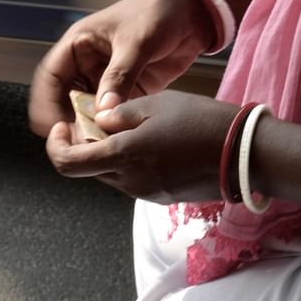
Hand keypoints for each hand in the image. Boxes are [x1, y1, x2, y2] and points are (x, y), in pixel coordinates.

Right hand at [29, 0, 213, 133]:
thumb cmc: (158, 13)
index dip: (46, 103)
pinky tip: (117, 142)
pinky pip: (114, 115)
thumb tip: (103, 111)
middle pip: (67, 100)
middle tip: (77, 145)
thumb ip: (120, 75)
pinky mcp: (129, 91)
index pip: (51, 77)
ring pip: (89, 111)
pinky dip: (113, 129)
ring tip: (97, 147)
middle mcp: (88, 65)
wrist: (194, 13)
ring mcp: (107, 80)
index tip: (52, 127)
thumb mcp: (137, 41)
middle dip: (70, 122)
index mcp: (79, 45)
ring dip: (91, 128)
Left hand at [46, 91, 240, 202]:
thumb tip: (98, 122)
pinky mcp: (163, 197)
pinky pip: (135, 179)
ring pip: (112, 174)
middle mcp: (130, 181)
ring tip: (132, 127)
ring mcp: (147, 192)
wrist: (245, 154)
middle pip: (89, 169)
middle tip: (99, 120)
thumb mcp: (157, 104)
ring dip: (110, 154)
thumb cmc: (202, 121)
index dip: (55, 146)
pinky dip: (132, 162)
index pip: (67, 164)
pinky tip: (154, 142)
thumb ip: (120, 114)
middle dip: (85, 145)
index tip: (63, 126)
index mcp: (123, 155)